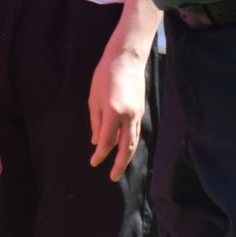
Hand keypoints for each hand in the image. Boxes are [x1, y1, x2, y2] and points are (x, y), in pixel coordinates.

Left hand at [88, 41, 148, 180]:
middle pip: (126, 148)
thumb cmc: (105, 75)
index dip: (100, 154)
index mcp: (113, 112)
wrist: (127, 58)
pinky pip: (136, 132)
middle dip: (119, 165)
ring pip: (134, 142)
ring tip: (119, 168)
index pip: (107, 141)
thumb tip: (95, 141)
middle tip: (112, 177)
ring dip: (127, 157)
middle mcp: (128, 116)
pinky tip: (125, 150)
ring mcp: (137, 114)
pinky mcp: (141, 110)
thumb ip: (95, 122)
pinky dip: (131, 144)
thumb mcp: (94, 98)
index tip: (94, 162)